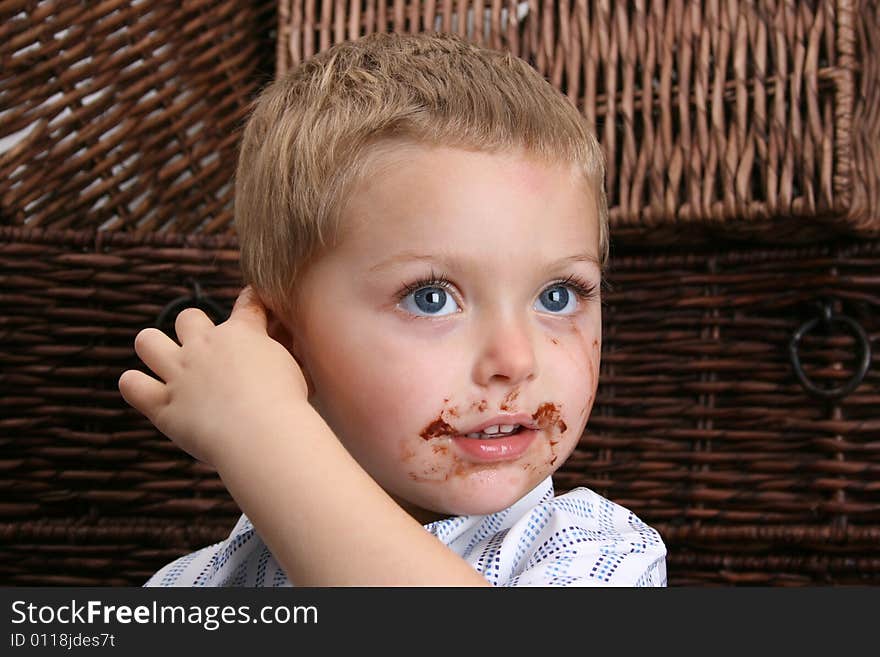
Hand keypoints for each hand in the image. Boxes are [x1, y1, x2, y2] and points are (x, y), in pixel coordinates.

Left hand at [118, 286, 310, 468]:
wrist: (261, 432)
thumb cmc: (287, 403)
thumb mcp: (297, 369)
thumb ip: (285, 354)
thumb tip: (287, 352)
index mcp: (242, 334)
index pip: (246, 303)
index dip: (251, 301)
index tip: (254, 305)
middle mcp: (204, 347)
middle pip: (187, 317)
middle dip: (193, 329)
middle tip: (206, 353)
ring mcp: (180, 374)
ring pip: (147, 341)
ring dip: (154, 348)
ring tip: (167, 365)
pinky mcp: (163, 405)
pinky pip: (131, 384)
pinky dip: (135, 385)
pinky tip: (148, 392)